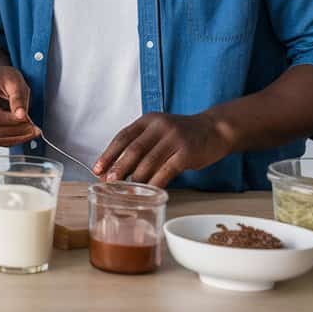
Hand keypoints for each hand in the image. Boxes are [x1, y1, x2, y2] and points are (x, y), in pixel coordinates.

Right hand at [0, 66, 38, 146]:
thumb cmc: (2, 78)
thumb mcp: (14, 80)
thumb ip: (18, 97)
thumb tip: (21, 116)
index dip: (11, 120)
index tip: (27, 118)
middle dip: (16, 132)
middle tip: (34, 128)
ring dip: (16, 139)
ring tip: (32, 132)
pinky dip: (11, 141)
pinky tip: (24, 134)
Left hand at [93, 112, 233, 187]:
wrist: (215, 130)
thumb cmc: (182, 135)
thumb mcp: (159, 131)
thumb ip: (140, 145)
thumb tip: (116, 168)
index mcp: (148, 120)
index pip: (122, 137)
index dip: (108, 154)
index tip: (97, 169)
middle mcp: (159, 126)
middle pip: (133, 149)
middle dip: (118, 167)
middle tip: (109, 182)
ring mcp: (174, 139)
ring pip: (149, 161)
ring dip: (135, 178)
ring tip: (126, 190)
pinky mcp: (187, 152)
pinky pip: (167, 170)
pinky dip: (156, 182)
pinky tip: (149, 191)